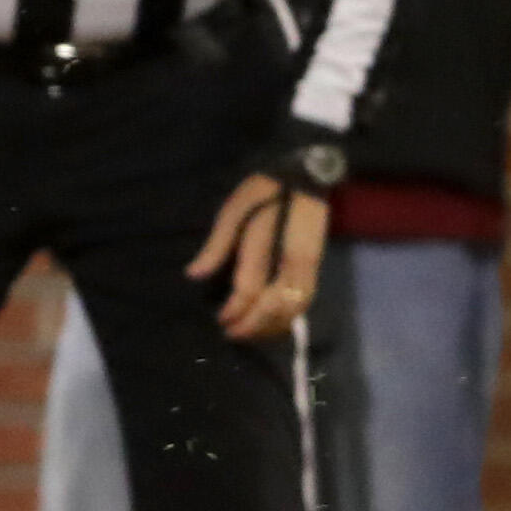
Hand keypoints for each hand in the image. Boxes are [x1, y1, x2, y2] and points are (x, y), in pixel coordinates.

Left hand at [188, 168, 328, 339]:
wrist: (305, 175)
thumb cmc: (262, 190)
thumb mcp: (232, 209)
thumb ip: (216, 245)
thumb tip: (193, 275)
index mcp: (265, 242)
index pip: (250, 288)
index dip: (235, 310)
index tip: (221, 321)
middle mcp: (291, 259)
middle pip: (275, 305)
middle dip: (254, 326)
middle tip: (233, 335)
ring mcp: (309, 265)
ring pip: (295, 308)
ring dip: (272, 326)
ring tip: (250, 334)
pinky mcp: (317, 267)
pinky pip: (306, 301)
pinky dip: (289, 317)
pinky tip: (273, 323)